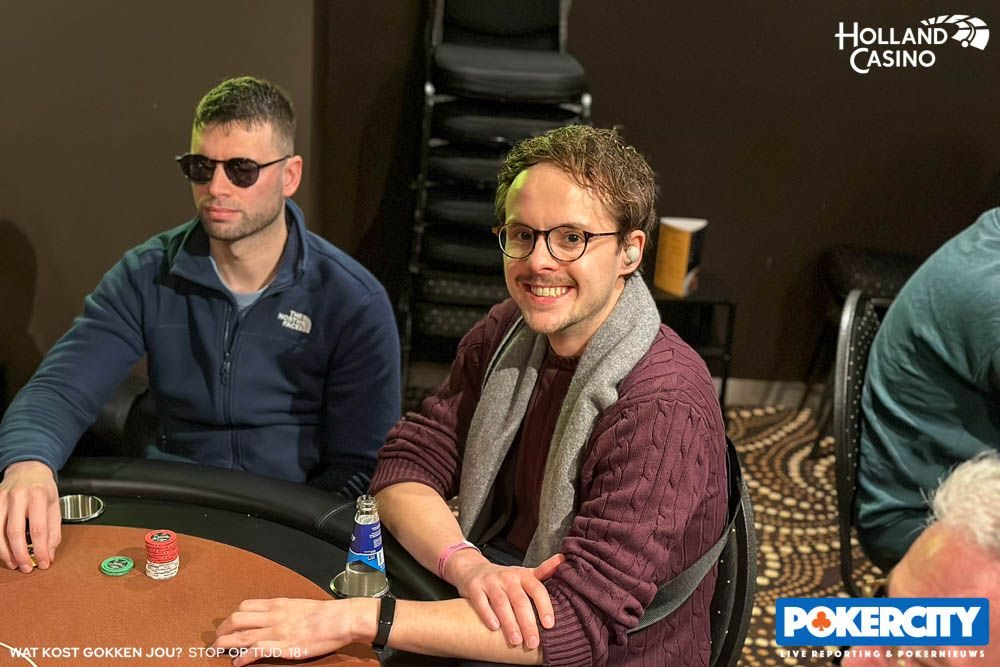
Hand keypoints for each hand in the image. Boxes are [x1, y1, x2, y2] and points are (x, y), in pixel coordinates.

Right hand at [0, 461, 59, 571]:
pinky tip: (3, 551)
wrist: (27, 469)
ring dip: (5, 552)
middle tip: (26, 568)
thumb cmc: (43, 489)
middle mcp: (17, 496)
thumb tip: (49, 555)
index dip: (40, 549)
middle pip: (14, 531)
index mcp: (38, 496)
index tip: (44, 563)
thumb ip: (53, 531)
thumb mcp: (54, 506)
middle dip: (20, 554)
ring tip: (14, 564)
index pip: (39, 529)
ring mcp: (1, 498)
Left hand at [214, 597, 361, 666]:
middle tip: (216, 640)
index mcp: (278, 604)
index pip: (245, 606)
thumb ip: (283, 610)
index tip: (228, 626)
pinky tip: (237, 663)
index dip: (232, 617)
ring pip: (241, 636)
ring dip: (224, 644)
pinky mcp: (283, 647)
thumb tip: (272, 616)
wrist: (341, 619)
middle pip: (236, 620)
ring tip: (216, 652)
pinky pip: (255, 651)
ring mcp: (277, 632)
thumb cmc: (324, 613)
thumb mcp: (299, 605)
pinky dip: (242, 658)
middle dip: (222, 631)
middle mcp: (273, 616)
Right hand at [448, 551, 564, 649]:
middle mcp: (507, 577)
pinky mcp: (474, 587)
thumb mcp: (525, 573)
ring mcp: (490, 582)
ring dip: (509, 623)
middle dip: (528, 623)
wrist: (473, 569)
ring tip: (516, 641)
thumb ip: (545, 571)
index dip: (544, 606)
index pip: (537, 589)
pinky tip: (494, 628)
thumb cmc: (505, 578)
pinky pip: (481, 602)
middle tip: (533, 642)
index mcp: (523, 575)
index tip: (549, 625)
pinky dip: (488, 614)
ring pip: (501, 603)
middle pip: (520, 600)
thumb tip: (564, 560)